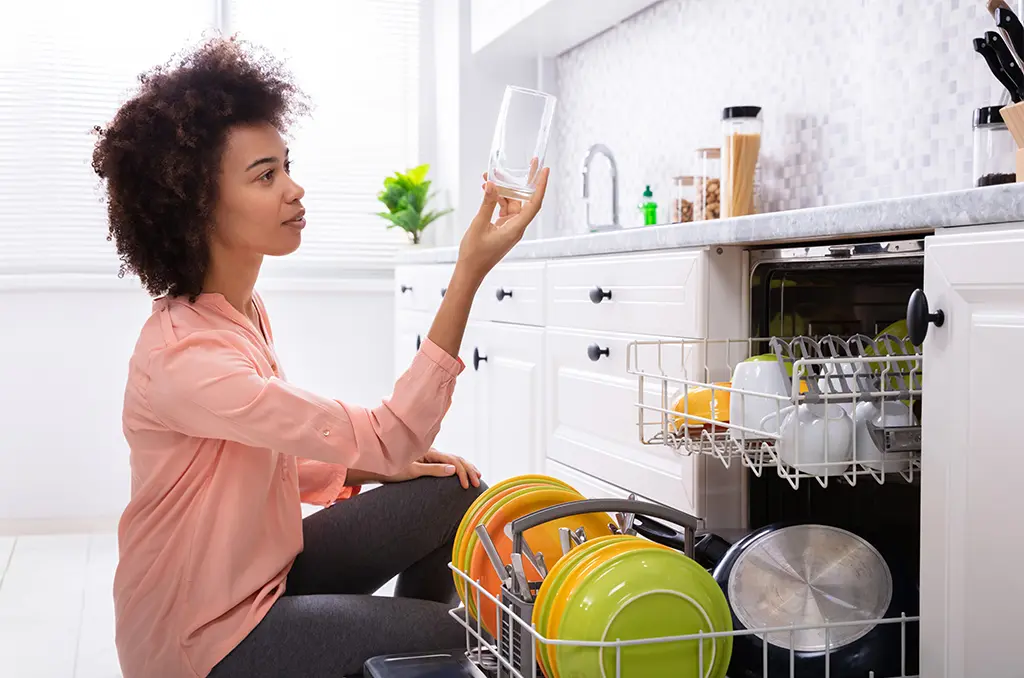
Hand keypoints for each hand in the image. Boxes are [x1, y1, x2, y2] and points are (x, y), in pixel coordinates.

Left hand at [383, 448, 481, 488]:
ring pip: (453, 459)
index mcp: (429, 452)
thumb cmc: (392, 468)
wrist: (378, 465)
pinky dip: (458, 466)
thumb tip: (453, 470)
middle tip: (477, 483)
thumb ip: (433, 470)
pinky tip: (462, 472)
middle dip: (469, 469)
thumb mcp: (413, 471)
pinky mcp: (428, 460)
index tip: (467, 486)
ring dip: (466, 467)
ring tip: (476, 476)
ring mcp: (430, 455)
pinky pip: (448, 461)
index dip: (463, 472)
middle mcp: (432, 451)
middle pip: (456, 458)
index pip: (453, 460)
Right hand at [456, 162, 549, 281]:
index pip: (534, 204)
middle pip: (524, 200)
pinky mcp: (503, 228)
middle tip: (529, 163)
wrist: (470, 271)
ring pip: (511, 202)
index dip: (540, 186)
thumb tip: (493, 185)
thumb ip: (487, 204)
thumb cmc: (475, 254)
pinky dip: (496, 199)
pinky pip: (504, 209)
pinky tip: (487, 190)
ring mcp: (510, 227)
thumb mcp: (479, 225)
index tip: (544, 170)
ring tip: (489, 176)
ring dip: (502, 190)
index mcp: (516, 228)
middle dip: (522, 181)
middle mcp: (516, 227)